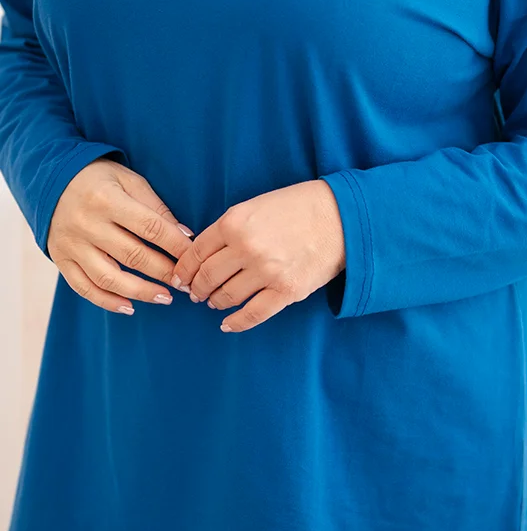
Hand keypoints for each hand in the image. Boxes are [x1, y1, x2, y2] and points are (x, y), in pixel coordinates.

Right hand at [47, 157, 194, 314]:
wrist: (52, 180)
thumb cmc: (100, 179)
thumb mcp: (129, 180)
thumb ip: (156, 207)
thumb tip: (184, 236)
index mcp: (107, 199)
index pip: (150, 228)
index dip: (176, 246)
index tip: (195, 258)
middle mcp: (86, 224)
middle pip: (133, 256)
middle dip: (165, 272)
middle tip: (187, 283)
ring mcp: (71, 244)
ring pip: (109, 278)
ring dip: (141, 292)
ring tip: (165, 298)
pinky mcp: (61, 259)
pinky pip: (84, 288)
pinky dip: (107, 302)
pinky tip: (130, 307)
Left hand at [172, 180, 345, 331]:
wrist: (341, 216)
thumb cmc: (299, 206)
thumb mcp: (256, 205)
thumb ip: (230, 227)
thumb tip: (206, 254)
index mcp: (234, 222)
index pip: (196, 252)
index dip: (184, 269)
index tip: (181, 278)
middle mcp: (246, 248)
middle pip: (207, 277)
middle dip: (197, 288)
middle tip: (195, 293)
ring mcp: (266, 272)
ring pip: (227, 296)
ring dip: (215, 302)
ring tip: (214, 302)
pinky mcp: (286, 291)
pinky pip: (252, 314)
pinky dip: (235, 323)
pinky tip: (227, 325)